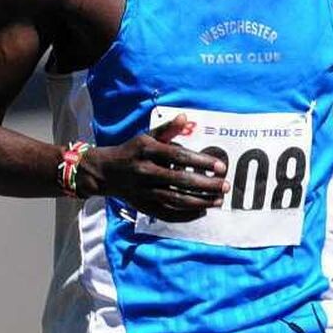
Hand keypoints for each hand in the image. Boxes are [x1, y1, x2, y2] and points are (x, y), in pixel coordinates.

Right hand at [78, 114, 229, 221]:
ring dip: (200, 202)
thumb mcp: (148, 137)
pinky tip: (202, 211)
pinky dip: (186, 215)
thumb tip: (185, 117)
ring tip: (218, 201)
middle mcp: (145, 171)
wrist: (106, 172)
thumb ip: (168, 129)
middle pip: (180, 181)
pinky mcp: (144, 206)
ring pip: (175, 200)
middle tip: (225, 186)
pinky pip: (168, 214)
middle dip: (206, 185)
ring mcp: (144, 191)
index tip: (221, 167)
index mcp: (147, 151)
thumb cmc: (133, 151)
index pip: (179, 156)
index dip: (201, 162)